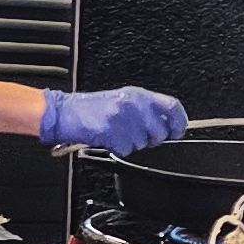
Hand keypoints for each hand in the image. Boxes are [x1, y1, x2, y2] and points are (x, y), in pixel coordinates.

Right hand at [42, 85, 187, 152]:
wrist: (64, 112)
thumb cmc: (90, 108)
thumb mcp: (121, 100)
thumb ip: (144, 109)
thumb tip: (164, 124)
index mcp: (137, 94)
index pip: (172, 107)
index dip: (179, 122)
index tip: (178, 131)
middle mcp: (133, 104)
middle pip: (160, 132)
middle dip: (151, 139)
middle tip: (137, 135)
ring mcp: (123, 118)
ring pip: (143, 143)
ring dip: (132, 144)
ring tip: (117, 134)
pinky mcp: (112, 132)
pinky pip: (126, 149)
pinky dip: (118, 148)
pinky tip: (109, 139)